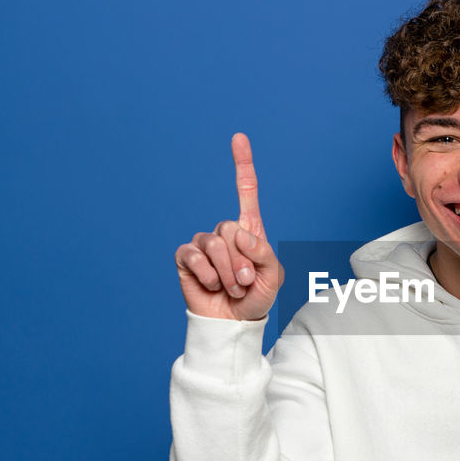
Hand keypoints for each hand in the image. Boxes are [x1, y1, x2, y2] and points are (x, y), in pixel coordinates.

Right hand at [174, 133, 283, 320]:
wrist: (233, 323)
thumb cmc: (255, 298)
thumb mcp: (273, 277)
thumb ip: (264, 253)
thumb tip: (240, 233)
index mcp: (250, 231)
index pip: (246, 192)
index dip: (242, 165)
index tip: (238, 138)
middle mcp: (225, 233)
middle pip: (230, 229)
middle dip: (241, 261)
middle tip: (245, 282)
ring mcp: (204, 245)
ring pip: (214, 245)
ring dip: (227, 272)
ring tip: (231, 287)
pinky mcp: (186, 259)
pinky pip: (194, 256)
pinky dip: (207, 275)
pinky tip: (211, 286)